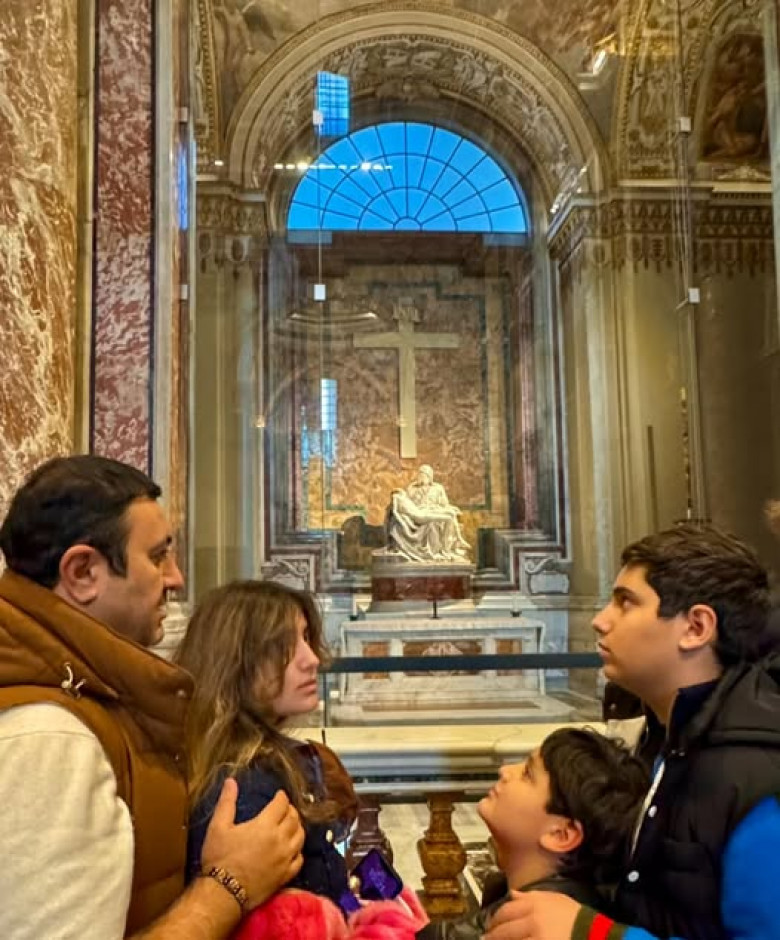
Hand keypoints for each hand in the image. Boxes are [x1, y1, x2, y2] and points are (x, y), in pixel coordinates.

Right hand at [201, 779, 303, 906]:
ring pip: (300, 837)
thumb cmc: (219, 858)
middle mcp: (280, 840)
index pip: (281, 804)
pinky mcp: (285, 876)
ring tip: (291, 825)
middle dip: (291, 810)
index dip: (281, 797)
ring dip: (298, 827)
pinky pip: (299, 859)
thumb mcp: (218, 827)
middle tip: (285, 808)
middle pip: (294, 819)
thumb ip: (226, 802)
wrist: (223, 894)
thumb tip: (231, 781)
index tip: (279, 795)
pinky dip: (298, 850)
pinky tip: (293, 849)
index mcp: (265, 825)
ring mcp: (285, 859)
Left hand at [482, 891, 580, 939]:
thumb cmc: (579, 919)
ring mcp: (535, 937)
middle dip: (493, 934)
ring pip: (510, 938)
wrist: (596, 935)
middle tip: (486, 938)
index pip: (507, 910)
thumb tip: (512, 894)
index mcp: (536, 903)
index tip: (490, 925)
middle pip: (504, 928)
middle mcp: (532, 920)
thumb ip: (533, 896)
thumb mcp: (557, 900)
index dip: (495, 919)